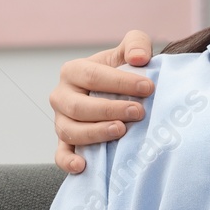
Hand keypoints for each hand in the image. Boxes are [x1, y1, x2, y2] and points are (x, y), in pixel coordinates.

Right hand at [51, 30, 156, 172]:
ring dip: (96, 133)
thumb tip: (139, 58)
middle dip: (110, 110)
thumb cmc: (124, 71)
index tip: (148, 88)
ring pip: (70, 131)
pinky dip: (68, 161)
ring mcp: (61, 120)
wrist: (120, 94)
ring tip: (121, 131)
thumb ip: (136, 44)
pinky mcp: (66, 142)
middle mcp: (62, 96)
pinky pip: (60, 154)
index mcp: (73, 71)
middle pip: (79, 106)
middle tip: (139, 112)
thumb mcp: (131, 50)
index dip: (120, 83)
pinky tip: (83, 166)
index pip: (93, 76)